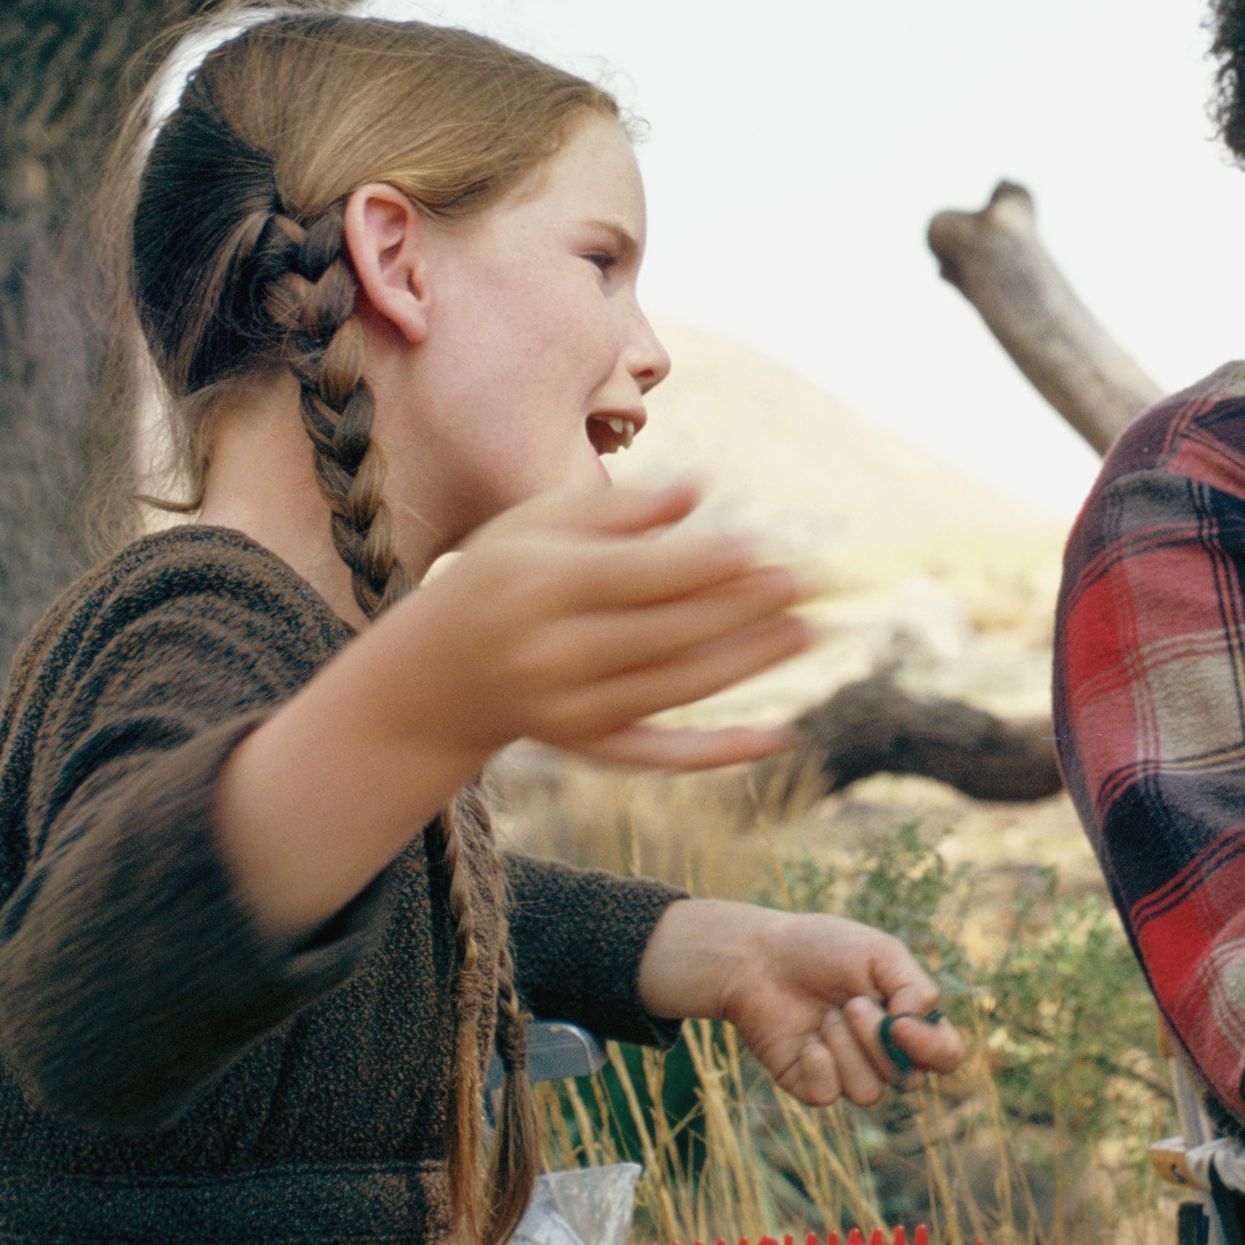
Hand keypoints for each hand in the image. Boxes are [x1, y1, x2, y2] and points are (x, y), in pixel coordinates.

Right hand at [387, 478, 809, 769]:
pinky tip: (779, 736)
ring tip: (808, 631)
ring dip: (747, 663)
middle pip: (665, 633)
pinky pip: (660, 754)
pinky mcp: (587, 748)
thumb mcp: (538, 524)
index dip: (702, 565)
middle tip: (804, 584)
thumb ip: (618, 507)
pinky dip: (719, 751)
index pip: (636, 576)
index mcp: (539, 587)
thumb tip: (699, 489)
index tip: (762, 548)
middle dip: (740, 609)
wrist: (436, 674)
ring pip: (674, 688)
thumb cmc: (503, 576)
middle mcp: (552, 653)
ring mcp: (570, 709)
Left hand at [639, 901, 968, 1106]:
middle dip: (876, 1040)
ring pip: (868, 1092)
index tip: (900, 1023)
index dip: (934, 1050)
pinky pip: (828, 1096)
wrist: (760, 958)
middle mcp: (883, 1054)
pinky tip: (806, 1038)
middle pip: (909, 1080)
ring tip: (826, 1016)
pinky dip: (818, 1063)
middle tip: (850, 1002)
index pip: (946, 1056)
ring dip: (845, 1048)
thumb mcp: (881, 953)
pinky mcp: (811, 1085)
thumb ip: (915, 989)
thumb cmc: (823, 949)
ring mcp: (847, 1072)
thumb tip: (917, 1027)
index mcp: (908, 1021)